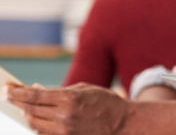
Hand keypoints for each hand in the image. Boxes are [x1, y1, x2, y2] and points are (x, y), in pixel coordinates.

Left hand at [3, 83, 128, 134]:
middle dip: (17, 102)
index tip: (6, 89)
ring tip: (23, 106)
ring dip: (26, 114)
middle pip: (30, 110)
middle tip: (8, 96)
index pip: (35, 96)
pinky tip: (35, 118)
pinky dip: (36, 124)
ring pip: (33, 123)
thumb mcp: (83, 89)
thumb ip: (59, 91)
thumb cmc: (104, 102)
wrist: (121, 123)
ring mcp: (64, 130)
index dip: (18, 93)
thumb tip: (35, 90)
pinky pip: (42, 133)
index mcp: (70, 99)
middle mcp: (64, 116)